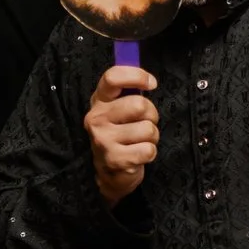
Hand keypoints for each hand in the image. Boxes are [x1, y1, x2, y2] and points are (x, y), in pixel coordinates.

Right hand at [85, 65, 158, 204]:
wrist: (109, 172)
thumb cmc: (119, 134)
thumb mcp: (117, 109)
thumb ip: (129, 91)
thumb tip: (149, 78)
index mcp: (99, 101)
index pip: (113, 77)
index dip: (136, 76)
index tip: (151, 83)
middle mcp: (97, 118)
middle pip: (140, 105)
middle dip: (151, 115)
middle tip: (144, 123)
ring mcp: (104, 140)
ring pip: (148, 129)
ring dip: (151, 137)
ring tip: (139, 141)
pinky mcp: (115, 160)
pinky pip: (149, 150)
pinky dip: (150, 153)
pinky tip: (138, 155)